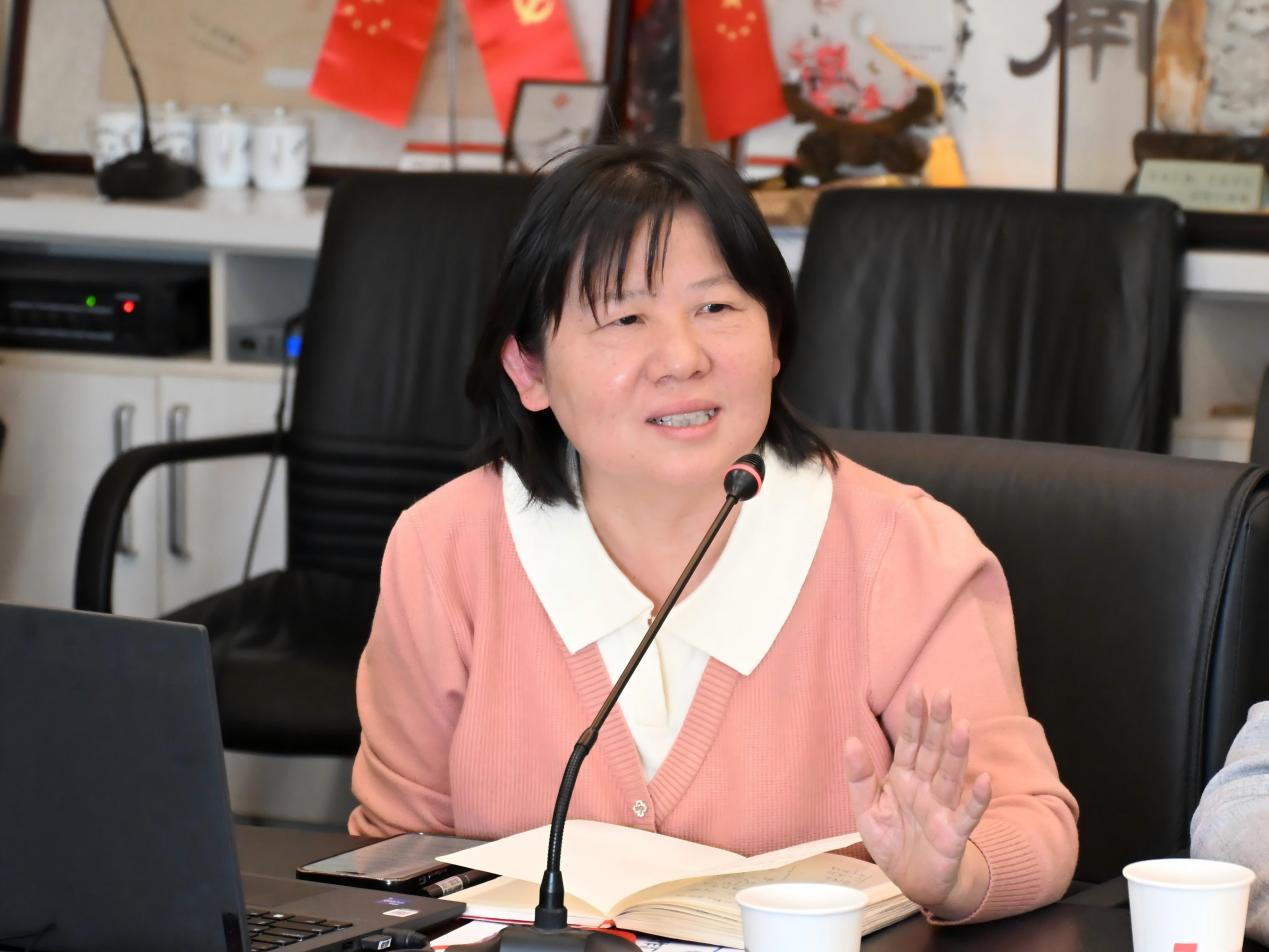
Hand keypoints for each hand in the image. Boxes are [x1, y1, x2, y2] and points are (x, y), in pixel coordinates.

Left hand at [844, 685, 992, 918]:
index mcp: (903, 777)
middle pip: (933, 750)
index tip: (917, 689)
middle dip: (938, 723)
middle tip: (944, 693)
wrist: (913, 881)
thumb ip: (859, 777)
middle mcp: (925, 786)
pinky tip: (984, 780)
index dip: (914, 717)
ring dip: (958, 752)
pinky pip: (967, 814)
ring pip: (950, 775)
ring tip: (963, 726)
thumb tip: (849, 740)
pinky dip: (976, 799)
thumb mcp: (866, 810)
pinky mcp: (954, 834)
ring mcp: (942, 808)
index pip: (910, 741)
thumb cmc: (892, 840)